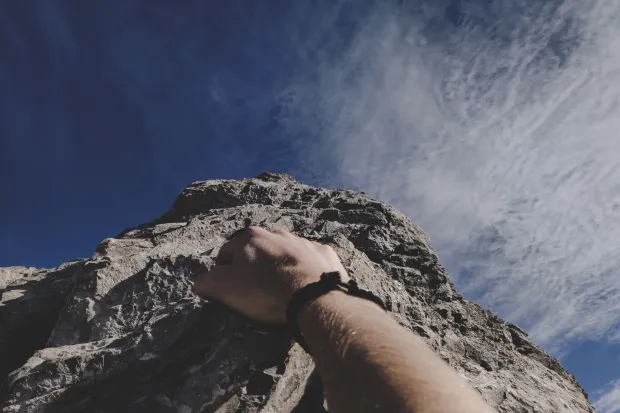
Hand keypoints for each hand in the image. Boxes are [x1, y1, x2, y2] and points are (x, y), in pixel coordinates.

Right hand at [193, 226, 349, 323]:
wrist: (312, 295)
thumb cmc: (265, 290)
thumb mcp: (225, 288)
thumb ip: (207, 282)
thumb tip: (199, 282)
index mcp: (250, 237)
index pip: (227, 252)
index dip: (223, 270)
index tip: (227, 286)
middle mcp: (277, 233)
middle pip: (259, 250)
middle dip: (255, 265)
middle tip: (257, 289)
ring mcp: (303, 241)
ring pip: (286, 252)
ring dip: (281, 265)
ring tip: (283, 288)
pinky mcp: (324, 253)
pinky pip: (311, 260)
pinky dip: (306, 270)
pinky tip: (306, 286)